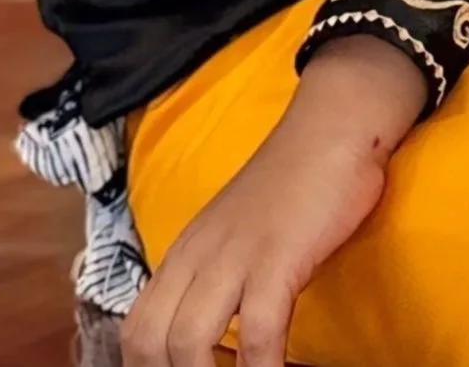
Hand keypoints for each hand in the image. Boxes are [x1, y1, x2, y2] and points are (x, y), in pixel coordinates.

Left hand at [119, 34, 427, 366]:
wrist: (332, 126)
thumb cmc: (295, 182)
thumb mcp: (238, 231)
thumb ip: (219, 276)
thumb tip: (217, 340)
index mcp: (185, 251)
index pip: (137, 327)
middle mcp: (198, 255)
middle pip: (148, 340)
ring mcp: (235, 254)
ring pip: (187, 342)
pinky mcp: (277, 257)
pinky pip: (255, 333)